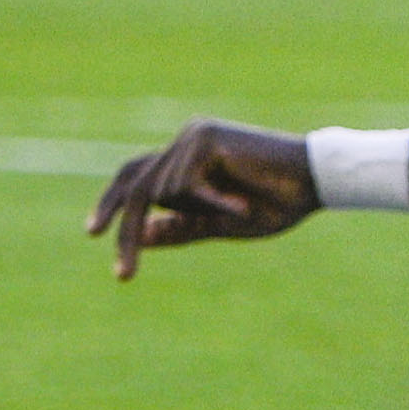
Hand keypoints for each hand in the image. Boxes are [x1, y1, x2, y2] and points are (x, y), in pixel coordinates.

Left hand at [84, 120, 318, 279]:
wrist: (315, 183)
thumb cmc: (274, 203)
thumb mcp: (218, 224)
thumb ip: (180, 226)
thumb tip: (142, 235)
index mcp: (184, 158)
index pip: (134, 175)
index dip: (111, 202)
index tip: (93, 233)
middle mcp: (184, 141)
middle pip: (135, 185)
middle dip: (125, 229)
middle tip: (122, 273)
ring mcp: (192, 136)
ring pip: (164, 192)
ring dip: (201, 213)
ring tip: (243, 205)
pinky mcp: (204, 138)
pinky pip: (187, 187)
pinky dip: (212, 204)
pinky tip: (242, 203)